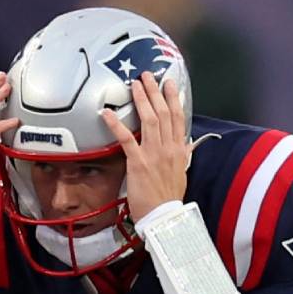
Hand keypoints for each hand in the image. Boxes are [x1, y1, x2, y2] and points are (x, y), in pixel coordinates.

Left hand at [102, 72, 188, 221]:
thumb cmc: (170, 199)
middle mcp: (169, 148)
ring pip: (149, 120)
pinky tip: (107, 113)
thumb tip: (185, 145)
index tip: (169, 83)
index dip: (174, 98)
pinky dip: (116, 124)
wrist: (164, 217)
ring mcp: (154, 154)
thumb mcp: (181, 173)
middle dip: (155, 91)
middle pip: (164, 113)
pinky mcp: (138, 162)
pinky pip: (127, 139)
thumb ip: (181, 156)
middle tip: (147, 75)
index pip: (178, 118)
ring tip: (134, 84)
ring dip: (141, 100)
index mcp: (180, 150)